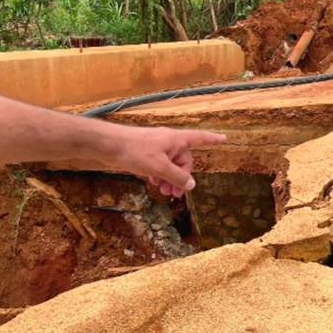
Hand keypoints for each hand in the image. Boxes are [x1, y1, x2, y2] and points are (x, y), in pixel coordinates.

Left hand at [105, 126, 225, 197]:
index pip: (200, 138)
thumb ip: (177, 177)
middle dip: (181, 177)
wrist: (108, 145)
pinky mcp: (146, 154)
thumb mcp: (159, 167)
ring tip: (163, 193)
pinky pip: (159, 165)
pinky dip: (159, 175)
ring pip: (170, 165)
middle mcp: (169, 142)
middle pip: (184, 160)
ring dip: (169, 179)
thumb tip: (191, 185)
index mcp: (176, 140)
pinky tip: (153, 184)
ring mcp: (157, 148)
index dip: (213, 139)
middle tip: (175, 195)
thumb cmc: (135, 151)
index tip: (224, 139)